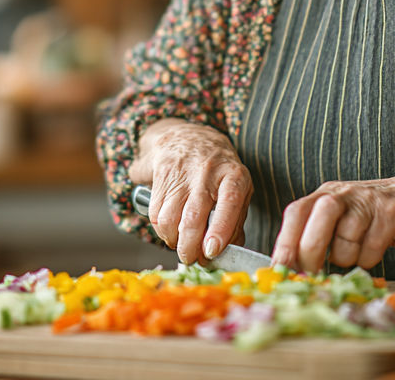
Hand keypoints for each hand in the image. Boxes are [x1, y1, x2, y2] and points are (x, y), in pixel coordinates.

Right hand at [129, 119, 251, 265]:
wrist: (189, 136)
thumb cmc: (219, 169)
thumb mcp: (238, 187)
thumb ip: (236, 219)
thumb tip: (231, 250)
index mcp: (233, 175)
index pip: (229, 203)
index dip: (219, 230)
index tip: (211, 252)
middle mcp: (208, 172)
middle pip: (192, 217)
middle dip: (189, 247)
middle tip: (191, 259)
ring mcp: (182, 173)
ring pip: (169, 219)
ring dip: (173, 240)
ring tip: (180, 243)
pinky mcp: (161, 174)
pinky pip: (156, 213)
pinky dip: (161, 229)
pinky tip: (170, 229)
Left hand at [272, 176, 394, 272]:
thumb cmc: (369, 217)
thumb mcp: (337, 218)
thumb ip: (313, 235)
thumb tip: (288, 269)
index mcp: (323, 194)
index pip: (295, 213)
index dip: (285, 242)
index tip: (279, 269)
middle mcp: (341, 194)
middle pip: (317, 226)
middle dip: (312, 255)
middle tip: (313, 272)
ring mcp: (366, 202)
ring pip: (345, 244)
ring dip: (347, 258)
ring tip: (356, 249)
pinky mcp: (390, 214)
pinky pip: (371, 249)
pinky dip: (369, 258)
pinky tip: (374, 249)